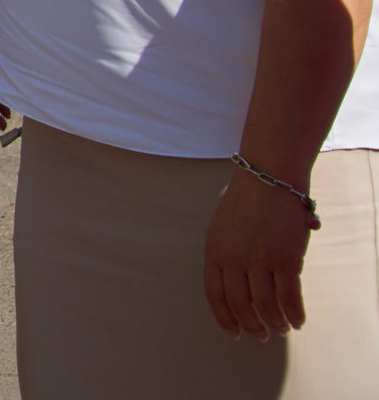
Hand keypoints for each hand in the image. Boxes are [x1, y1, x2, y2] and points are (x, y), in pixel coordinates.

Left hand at [205, 168, 314, 338]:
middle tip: (263, 336)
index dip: (225, 318)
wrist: (268, 177)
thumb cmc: (248, 201)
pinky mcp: (284, 260)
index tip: (234, 334)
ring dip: (275, 323)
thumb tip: (240, 289)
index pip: (214, 295)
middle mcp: (232, 258)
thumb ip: (227, 256)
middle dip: (252, 325)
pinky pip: (289, 298)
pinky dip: (294, 314)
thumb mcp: (223, 228)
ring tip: (283, 329)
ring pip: (266, 306)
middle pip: (241, 305)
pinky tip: (298, 320)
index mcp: (214, 251)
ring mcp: (258, 260)